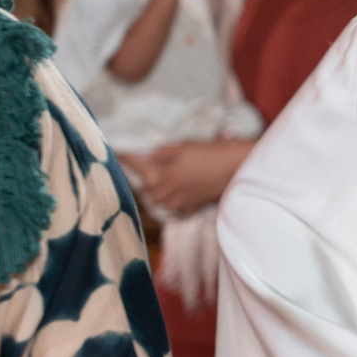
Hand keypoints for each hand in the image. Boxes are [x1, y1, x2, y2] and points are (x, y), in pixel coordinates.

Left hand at [127, 139, 252, 216]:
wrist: (237, 165)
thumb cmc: (211, 152)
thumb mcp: (185, 145)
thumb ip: (163, 153)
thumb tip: (146, 156)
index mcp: (166, 173)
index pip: (140, 170)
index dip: (128, 162)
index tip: (119, 154)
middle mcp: (172, 189)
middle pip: (151, 193)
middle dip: (148, 185)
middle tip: (149, 175)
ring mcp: (185, 199)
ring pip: (164, 204)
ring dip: (161, 197)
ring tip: (164, 188)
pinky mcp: (198, 204)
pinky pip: (181, 211)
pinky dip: (177, 207)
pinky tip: (179, 200)